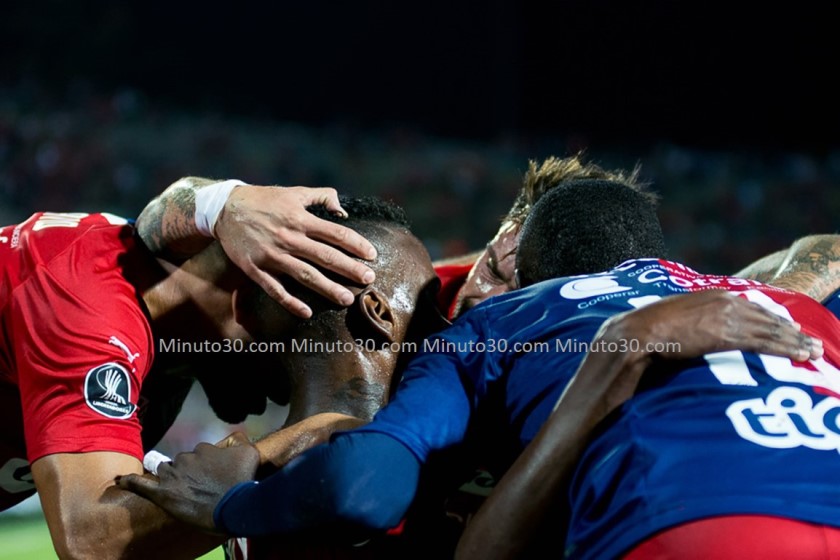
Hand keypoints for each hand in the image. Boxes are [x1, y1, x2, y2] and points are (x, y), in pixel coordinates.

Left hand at [117, 436, 259, 533]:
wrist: (235, 506)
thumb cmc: (243, 480)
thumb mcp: (249, 453)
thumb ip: (238, 440)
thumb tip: (233, 438)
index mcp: (203, 450)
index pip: (200, 453)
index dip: (206, 464)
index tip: (213, 475)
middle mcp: (185, 459)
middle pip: (181, 462)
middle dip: (189, 471)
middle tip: (201, 486)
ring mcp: (173, 477)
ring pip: (164, 471)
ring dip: (170, 478)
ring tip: (179, 490)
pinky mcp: (163, 495)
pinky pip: (141, 485)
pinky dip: (130, 482)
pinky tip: (121, 480)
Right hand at [216, 185, 377, 318]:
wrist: (225, 208)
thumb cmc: (264, 200)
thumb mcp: (294, 192)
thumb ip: (322, 196)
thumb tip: (343, 211)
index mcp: (300, 219)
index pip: (336, 233)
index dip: (356, 244)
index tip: (372, 255)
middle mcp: (289, 238)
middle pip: (326, 256)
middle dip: (349, 269)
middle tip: (368, 279)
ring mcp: (272, 255)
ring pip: (305, 275)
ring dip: (327, 288)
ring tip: (346, 298)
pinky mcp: (255, 269)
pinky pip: (275, 289)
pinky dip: (290, 302)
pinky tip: (307, 312)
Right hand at [579, 290, 822, 416]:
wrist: (630, 337)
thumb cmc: (639, 337)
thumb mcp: (665, 326)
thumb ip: (682, 327)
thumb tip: (683, 341)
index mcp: (704, 297)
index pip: (745, 305)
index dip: (766, 317)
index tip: (783, 327)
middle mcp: (718, 301)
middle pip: (763, 314)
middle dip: (787, 328)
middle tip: (809, 341)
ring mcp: (723, 315)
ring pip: (769, 327)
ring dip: (794, 340)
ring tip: (812, 351)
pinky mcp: (725, 333)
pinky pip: (764, 340)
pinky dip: (786, 347)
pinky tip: (800, 354)